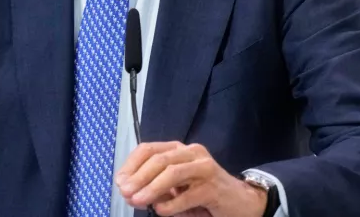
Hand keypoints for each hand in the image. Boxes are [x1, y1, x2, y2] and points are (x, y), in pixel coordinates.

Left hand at [115, 142, 266, 216]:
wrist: (240, 202)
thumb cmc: (203, 193)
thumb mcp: (176, 187)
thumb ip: (156, 186)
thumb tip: (130, 191)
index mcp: (179, 149)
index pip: (149, 149)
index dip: (131, 164)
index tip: (119, 181)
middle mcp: (192, 153)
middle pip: (159, 159)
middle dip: (138, 176)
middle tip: (125, 192)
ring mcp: (205, 168)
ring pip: (172, 172)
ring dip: (151, 188)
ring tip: (137, 201)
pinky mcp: (213, 187)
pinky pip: (187, 195)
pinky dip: (171, 205)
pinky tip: (160, 211)